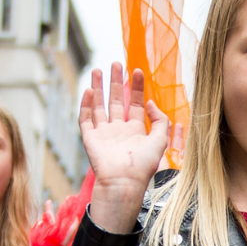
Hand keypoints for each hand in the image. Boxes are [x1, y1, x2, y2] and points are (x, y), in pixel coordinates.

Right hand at [80, 64, 169, 234]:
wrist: (124, 182)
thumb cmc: (143, 165)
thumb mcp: (160, 140)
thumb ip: (159, 119)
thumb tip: (151, 102)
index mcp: (135, 130)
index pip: (135, 103)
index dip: (136, 87)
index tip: (137, 70)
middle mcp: (119, 130)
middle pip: (116, 100)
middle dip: (116, 81)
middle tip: (115, 63)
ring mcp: (103, 134)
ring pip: (99, 105)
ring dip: (99, 87)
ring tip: (98, 69)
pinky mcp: (90, 138)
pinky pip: (86, 118)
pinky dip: (86, 105)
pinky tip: (90, 90)